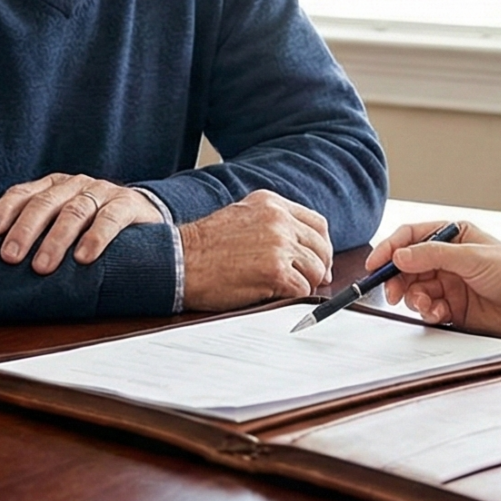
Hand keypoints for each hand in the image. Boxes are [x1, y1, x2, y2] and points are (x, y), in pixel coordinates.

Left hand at [0, 172, 164, 274]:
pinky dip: (95, 238)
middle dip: (25, 230)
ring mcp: (102, 192)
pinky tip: (84, 258)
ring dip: (56, 240)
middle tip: (11, 257)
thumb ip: (40, 233)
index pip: (23, 193)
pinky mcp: (128, 204)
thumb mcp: (65, 224)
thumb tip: (0, 260)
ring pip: (74, 211)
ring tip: (43, 266)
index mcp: (54, 187)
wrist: (147, 220)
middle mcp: (75, 185)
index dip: (5, 210)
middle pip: (44, 203)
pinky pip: (110, 218)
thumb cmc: (95, 227)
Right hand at [177, 190, 332, 310]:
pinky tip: (278, 296)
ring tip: (285, 289)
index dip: (322, 245)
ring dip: (305, 283)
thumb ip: (271, 224)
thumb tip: (302, 248)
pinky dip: (295, 297)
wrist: (178, 261)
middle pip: (321, 247)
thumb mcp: (241, 216)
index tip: (319, 259)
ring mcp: (278, 245)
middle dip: (319, 267)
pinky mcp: (276, 271)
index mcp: (271, 203)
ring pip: (315, 269)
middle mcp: (278, 220)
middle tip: (313, 280)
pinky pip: (302, 289)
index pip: (316, 223)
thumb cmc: (203, 246)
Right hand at [374, 220, 500, 338]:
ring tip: (428, 305)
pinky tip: (439, 314)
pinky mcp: (454, 308)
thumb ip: (433, 255)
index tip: (375, 264)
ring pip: (415, 290)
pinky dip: (428, 313)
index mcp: (453, 236)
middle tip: (394, 293)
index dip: (390, 249)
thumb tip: (399, 255)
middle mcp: (448, 259)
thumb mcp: (472, 258)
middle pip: (407, 267)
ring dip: (415, 299)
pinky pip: (428, 309)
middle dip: (398, 280)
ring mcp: (450, 284)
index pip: (411, 237)